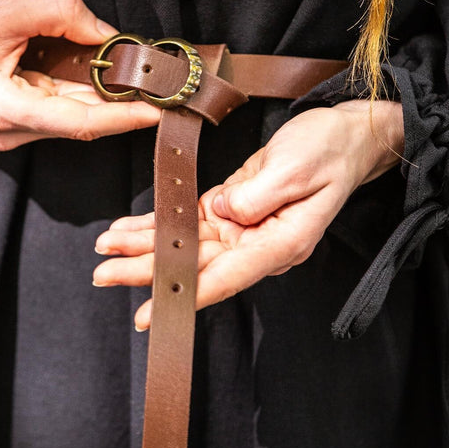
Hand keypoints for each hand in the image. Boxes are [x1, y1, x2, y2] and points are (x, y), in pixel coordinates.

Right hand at [0, 0, 159, 148]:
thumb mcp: (6, 7)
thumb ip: (63, 15)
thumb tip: (108, 33)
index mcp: (5, 109)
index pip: (81, 122)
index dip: (124, 118)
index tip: (158, 111)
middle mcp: (7, 131)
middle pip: (79, 122)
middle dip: (121, 103)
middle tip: (159, 84)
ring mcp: (5, 132)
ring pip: (68, 117)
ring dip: (101, 97)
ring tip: (136, 74)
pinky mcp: (6, 123)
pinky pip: (52, 111)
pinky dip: (77, 93)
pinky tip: (100, 73)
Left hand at [93, 100, 404, 329]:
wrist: (344, 134)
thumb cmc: (328, 151)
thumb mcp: (296, 168)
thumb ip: (257, 195)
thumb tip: (220, 212)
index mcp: (279, 243)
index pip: (225, 277)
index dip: (184, 295)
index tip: (149, 313)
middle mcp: (258, 244)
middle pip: (196, 266)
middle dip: (146, 270)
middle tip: (103, 274)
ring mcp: (243, 228)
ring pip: (186, 245)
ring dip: (143, 246)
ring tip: (104, 249)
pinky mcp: (233, 208)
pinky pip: (189, 222)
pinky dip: (158, 224)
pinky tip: (129, 228)